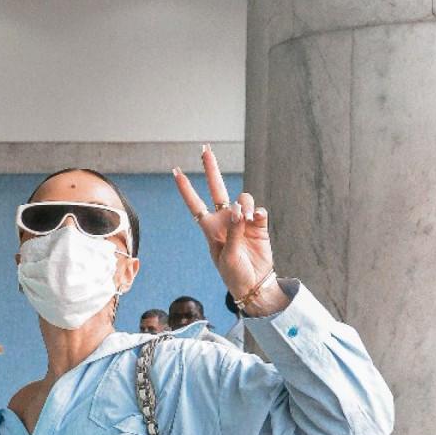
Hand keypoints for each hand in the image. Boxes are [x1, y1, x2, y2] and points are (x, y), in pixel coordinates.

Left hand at [172, 147, 286, 315]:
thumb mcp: (227, 255)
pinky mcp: (259, 225)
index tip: (176, 172)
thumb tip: (239, 208)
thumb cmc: (234, 274)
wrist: (254, 285)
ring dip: (245, 204)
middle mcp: (225, 220)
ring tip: (248, 218)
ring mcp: (243, 221)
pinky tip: (257, 219)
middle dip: (211, 169)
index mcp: (210, 229)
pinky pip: (259, 210)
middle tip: (206, 149)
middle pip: (217, 188)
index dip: (186, 189)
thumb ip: (232, 231)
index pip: (195, 205)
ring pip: (243, 198)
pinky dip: (258, 212)